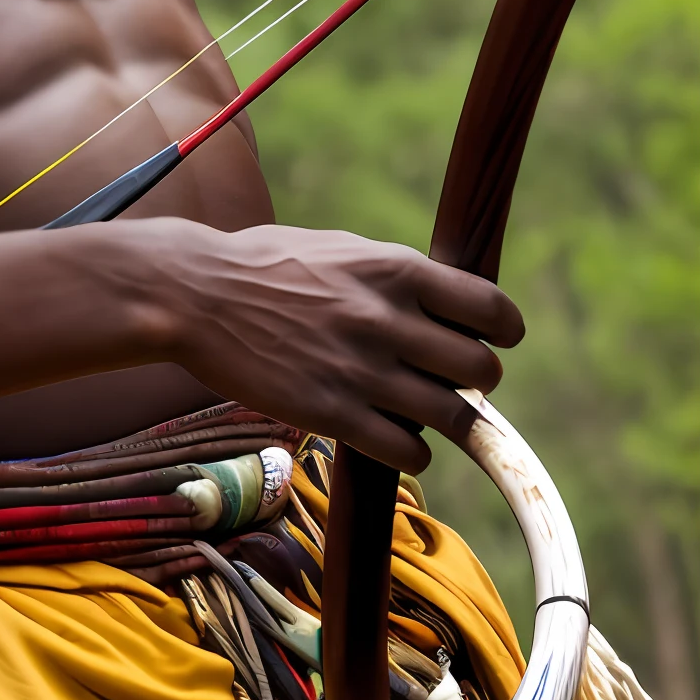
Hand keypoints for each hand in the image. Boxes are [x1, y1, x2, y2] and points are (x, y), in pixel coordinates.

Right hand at [156, 221, 523, 471]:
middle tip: (450, 379)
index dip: (502, 330)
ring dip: (450, 420)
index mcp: (394, 269)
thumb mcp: (340, 249)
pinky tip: (393, 436)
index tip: (495, 339)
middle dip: (475, 379)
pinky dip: (412, 450)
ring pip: (453, 416)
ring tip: (428, 414)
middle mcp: (387, 319)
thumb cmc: (265, 265)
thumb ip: (393, 275)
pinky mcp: (333, 413)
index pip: (491, 308)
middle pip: (481, 369)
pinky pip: (409, 451)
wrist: (196, 295)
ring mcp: (362, 370)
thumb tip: (442, 297)